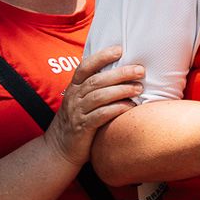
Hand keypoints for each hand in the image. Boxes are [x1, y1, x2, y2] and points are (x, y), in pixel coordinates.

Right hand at [43, 47, 143, 167]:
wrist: (59, 149)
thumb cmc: (78, 121)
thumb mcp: (81, 101)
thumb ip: (96, 87)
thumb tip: (125, 72)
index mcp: (74, 87)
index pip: (85, 67)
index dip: (101, 57)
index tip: (120, 49)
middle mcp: (74, 97)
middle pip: (97, 80)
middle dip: (120, 73)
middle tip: (140, 71)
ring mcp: (77, 112)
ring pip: (99, 96)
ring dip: (121, 91)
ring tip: (138, 89)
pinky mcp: (83, 128)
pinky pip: (100, 115)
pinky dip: (116, 109)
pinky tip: (130, 107)